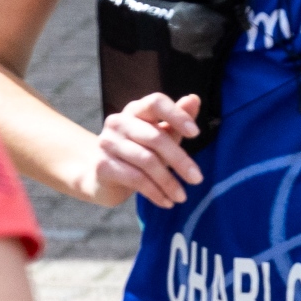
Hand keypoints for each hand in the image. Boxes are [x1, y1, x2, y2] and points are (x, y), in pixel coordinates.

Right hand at [71, 92, 204, 207]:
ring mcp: (107, 143)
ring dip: (168, 182)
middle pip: (155, 137)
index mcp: (135, 110)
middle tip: (197, 179)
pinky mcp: (102, 166)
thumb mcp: (161, 136)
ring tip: (182, 197)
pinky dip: (155, 192)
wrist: (102, 178)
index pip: (156, 102)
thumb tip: (195, 99)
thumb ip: (177, 120)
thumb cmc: (139, 152)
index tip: (196, 134)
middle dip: (180, 160)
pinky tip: (167, 202)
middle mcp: (118, 122)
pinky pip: (135, 179)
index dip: (177, 115)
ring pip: (147, 161)